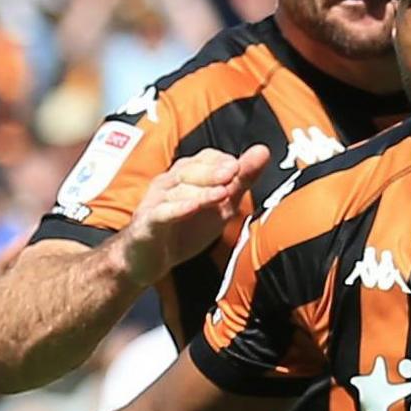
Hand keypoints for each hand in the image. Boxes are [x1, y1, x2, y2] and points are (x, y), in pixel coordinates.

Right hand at [117, 146, 269, 286]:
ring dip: (201, 191)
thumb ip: (241, 180)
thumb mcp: (221, 205)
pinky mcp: (148, 223)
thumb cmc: (184, 228)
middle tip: (235, 170)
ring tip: (223, 192)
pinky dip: (178, 209)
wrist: (147, 259)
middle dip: (213, 170)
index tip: (241, 166)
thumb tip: (263, 151)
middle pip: (190, 170)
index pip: (205, 158)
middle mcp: (169, 183)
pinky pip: (162, 213)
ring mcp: (156, 202)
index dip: (222, 161)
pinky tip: (192, 208)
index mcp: (186, 176)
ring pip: (178, 191)